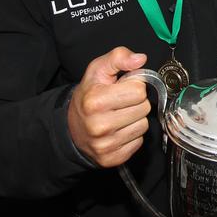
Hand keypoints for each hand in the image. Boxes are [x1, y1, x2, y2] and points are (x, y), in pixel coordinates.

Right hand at [67, 48, 152, 166]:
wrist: (72, 128)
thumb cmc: (89, 96)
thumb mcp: (98, 70)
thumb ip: (118, 57)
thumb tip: (140, 59)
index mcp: (95, 101)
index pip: (139, 90)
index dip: (134, 86)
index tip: (123, 87)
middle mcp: (99, 125)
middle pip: (144, 108)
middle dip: (136, 102)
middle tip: (121, 102)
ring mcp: (105, 145)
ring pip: (144, 126)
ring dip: (136, 119)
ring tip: (120, 115)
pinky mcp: (112, 158)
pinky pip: (139, 142)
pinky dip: (132, 135)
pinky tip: (119, 130)